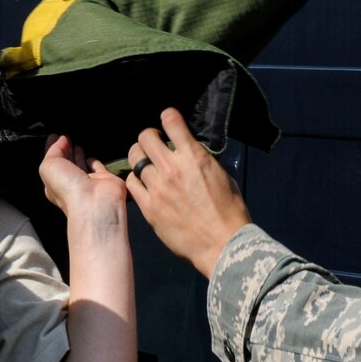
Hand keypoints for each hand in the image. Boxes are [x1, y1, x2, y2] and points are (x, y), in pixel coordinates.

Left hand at [38, 135, 125, 230]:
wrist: (94, 202)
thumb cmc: (68, 187)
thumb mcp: (49, 166)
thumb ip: (54, 150)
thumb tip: (61, 139)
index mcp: (54, 183)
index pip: (52, 162)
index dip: (51, 149)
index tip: (53, 135)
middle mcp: (71, 184)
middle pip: (66, 163)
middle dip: (64, 150)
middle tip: (65, 137)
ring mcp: (88, 182)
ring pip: (81, 165)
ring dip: (78, 155)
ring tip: (76, 144)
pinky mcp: (106, 179)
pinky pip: (99, 168)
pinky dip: (94, 162)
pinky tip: (91, 156)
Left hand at [123, 109, 252, 278]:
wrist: (222, 244)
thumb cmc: (229, 211)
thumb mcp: (221, 176)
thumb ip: (200, 160)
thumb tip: (188, 151)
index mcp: (194, 157)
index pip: (171, 121)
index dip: (168, 117)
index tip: (167, 121)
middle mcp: (172, 168)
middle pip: (145, 137)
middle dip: (149, 137)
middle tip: (154, 145)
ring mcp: (158, 188)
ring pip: (134, 158)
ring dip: (139, 157)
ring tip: (145, 163)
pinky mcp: (149, 207)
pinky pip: (131, 184)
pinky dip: (135, 179)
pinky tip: (143, 183)